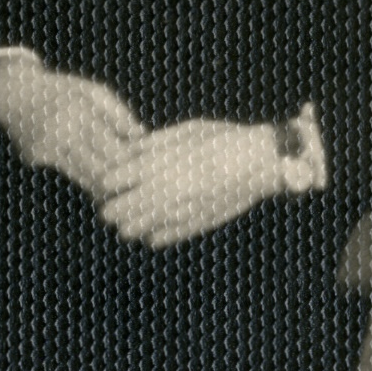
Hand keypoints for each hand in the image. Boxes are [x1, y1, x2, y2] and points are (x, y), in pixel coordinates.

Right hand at [0, 59, 145, 196]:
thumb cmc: (63, 90)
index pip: (112, 149)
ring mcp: (46, 148)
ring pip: (83, 175)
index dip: (131, 163)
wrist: (15, 92)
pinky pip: (68, 171)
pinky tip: (99, 188)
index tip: (147, 171)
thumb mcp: (94, 91)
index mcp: (81, 114)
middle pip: (98, 168)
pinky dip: (85, 178)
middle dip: (119, 180)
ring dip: (103, 185)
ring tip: (123, 194)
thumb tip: (142, 136)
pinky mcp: (35, 158)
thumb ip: (119, 114)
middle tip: (139, 190)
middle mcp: (62, 134)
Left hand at [94, 117, 281, 248]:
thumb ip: (154, 144)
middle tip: (123, 196)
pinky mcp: (191, 227)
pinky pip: (156, 239)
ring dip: (130, 221)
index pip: (109, 182)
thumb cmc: (224, 139)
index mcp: (158, 164)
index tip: (117, 176)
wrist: (262, 162)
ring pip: (131, 230)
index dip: (109, 180)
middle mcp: (161, 191)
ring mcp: (175, 213)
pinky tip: (164, 218)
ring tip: (141, 210)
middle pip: (114, 211)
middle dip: (113, 204)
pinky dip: (153, 231)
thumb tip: (127, 152)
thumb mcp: (187, 131)